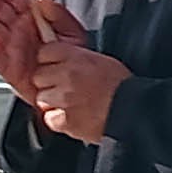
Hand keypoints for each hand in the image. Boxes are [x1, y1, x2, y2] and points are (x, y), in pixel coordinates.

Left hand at [28, 10, 122, 143]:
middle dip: (48, 83)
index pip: (44, 52)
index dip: (48, 61)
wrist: (133, 111)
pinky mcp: (65, 119)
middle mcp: (67, 75)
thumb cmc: (122, 87)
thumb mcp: (101, 60)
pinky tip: (73, 117)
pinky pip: (50, 118)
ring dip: (52, 102)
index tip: (54, 67)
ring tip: (71, 104)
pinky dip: (59, 120)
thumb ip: (77, 57)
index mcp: (76, 57)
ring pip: (41, 98)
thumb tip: (61, 58)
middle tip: (63, 88)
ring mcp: (64, 98)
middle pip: (39, 76)